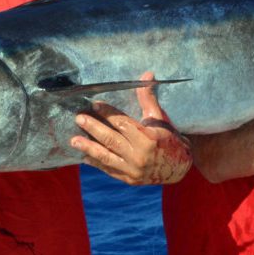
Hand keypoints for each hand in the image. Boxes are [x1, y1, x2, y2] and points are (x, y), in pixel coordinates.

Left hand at [70, 71, 191, 184]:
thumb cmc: (169, 138)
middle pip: (111, 139)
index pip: (122, 123)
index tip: (95, 104)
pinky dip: (97, 164)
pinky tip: (85, 157)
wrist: (180, 167)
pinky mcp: (130, 179)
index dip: (108, 113)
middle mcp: (140, 155)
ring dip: (89, 147)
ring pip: (107, 157)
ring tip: (74, 140)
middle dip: (93, 128)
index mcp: (148, 138)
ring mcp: (134, 169)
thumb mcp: (159, 118)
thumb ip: (148, 98)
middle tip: (79, 118)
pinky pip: (110, 170)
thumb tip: (147, 75)